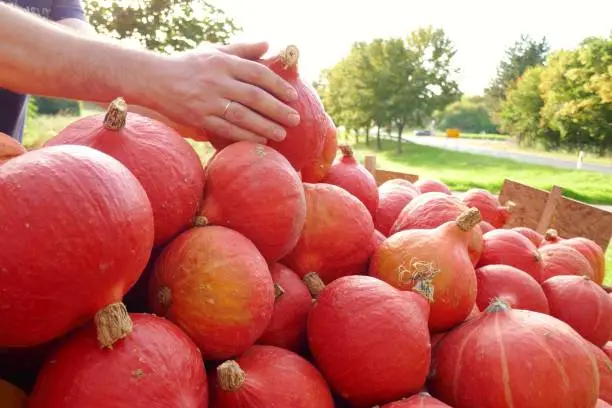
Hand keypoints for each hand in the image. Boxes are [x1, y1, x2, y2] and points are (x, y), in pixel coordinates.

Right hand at [146, 41, 300, 143]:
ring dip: (265, 126)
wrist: (155, 79)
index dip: (278, 85)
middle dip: (277, 109)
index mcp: (223, 63)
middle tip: (295, 119)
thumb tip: (268, 44)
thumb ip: (242, 49)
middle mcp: (217, 81)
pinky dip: (244, 136)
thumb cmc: (189, 65)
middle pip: (254, 96)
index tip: (293, 96)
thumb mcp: (214, 51)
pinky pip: (226, 129)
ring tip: (282, 134)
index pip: (257, 73)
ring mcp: (208, 101)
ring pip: (242, 116)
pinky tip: (260, 140)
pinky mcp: (199, 118)